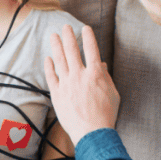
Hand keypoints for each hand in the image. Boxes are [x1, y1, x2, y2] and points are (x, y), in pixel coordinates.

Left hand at [44, 24, 119, 143]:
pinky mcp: (57, 94)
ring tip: (53, 35)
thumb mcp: (113, 94)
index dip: (88, 37)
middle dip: (68, 36)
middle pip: (72, 50)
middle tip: (65, 26)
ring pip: (60, 60)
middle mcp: (80, 76)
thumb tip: (101, 65)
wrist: (92, 133)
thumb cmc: (106, 115)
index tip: (85, 28)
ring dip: (56, 46)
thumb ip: (106, 77)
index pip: (92, 49)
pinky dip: (49, 66)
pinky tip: (48, 58)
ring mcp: (67, 84)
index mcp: (96, 74)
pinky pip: (51, 77)